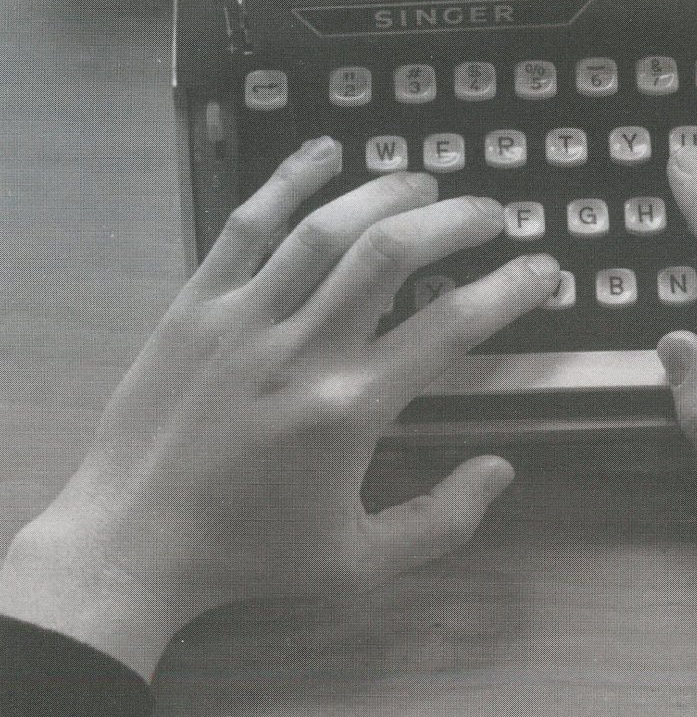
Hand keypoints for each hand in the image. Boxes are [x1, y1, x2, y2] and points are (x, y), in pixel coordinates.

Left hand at [0, 137, 560, 679]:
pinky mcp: (197, 304)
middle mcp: (302, 349)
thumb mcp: (359, 564)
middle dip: (454, 220)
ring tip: (426, 183)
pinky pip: (248, 225)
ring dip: (386, 192)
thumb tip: (502, 468)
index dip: (510, 290)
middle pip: (391, 253)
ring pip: (325, 228)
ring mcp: (244, 318)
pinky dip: (291, 180)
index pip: (451, 328)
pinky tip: (326, 152)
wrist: (131, 543)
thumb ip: (440, 521)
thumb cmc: (250, 554)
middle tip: (490, 213)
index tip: (544, 270)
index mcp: (350, 409)